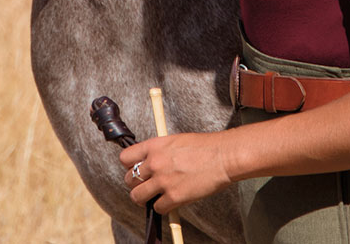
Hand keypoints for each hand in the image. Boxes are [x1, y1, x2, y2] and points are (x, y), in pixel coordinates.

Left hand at [119, 131, 235, 212]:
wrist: (223, 156)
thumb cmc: (205, 147)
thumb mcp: (176, 141)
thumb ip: (160, 151)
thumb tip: (151, 163)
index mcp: (155, 146)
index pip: (125, 158)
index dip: (129, 166)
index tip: (136, 170)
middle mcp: (155, 163)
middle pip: (129, 179)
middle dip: (136, 184)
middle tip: (147, 186)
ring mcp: (163, 181)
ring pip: (137, 196)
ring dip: (144, 198)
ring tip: (152, 197)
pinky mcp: (174, 197)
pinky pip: (158, 208)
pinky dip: (163, 207)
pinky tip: (171, 201)